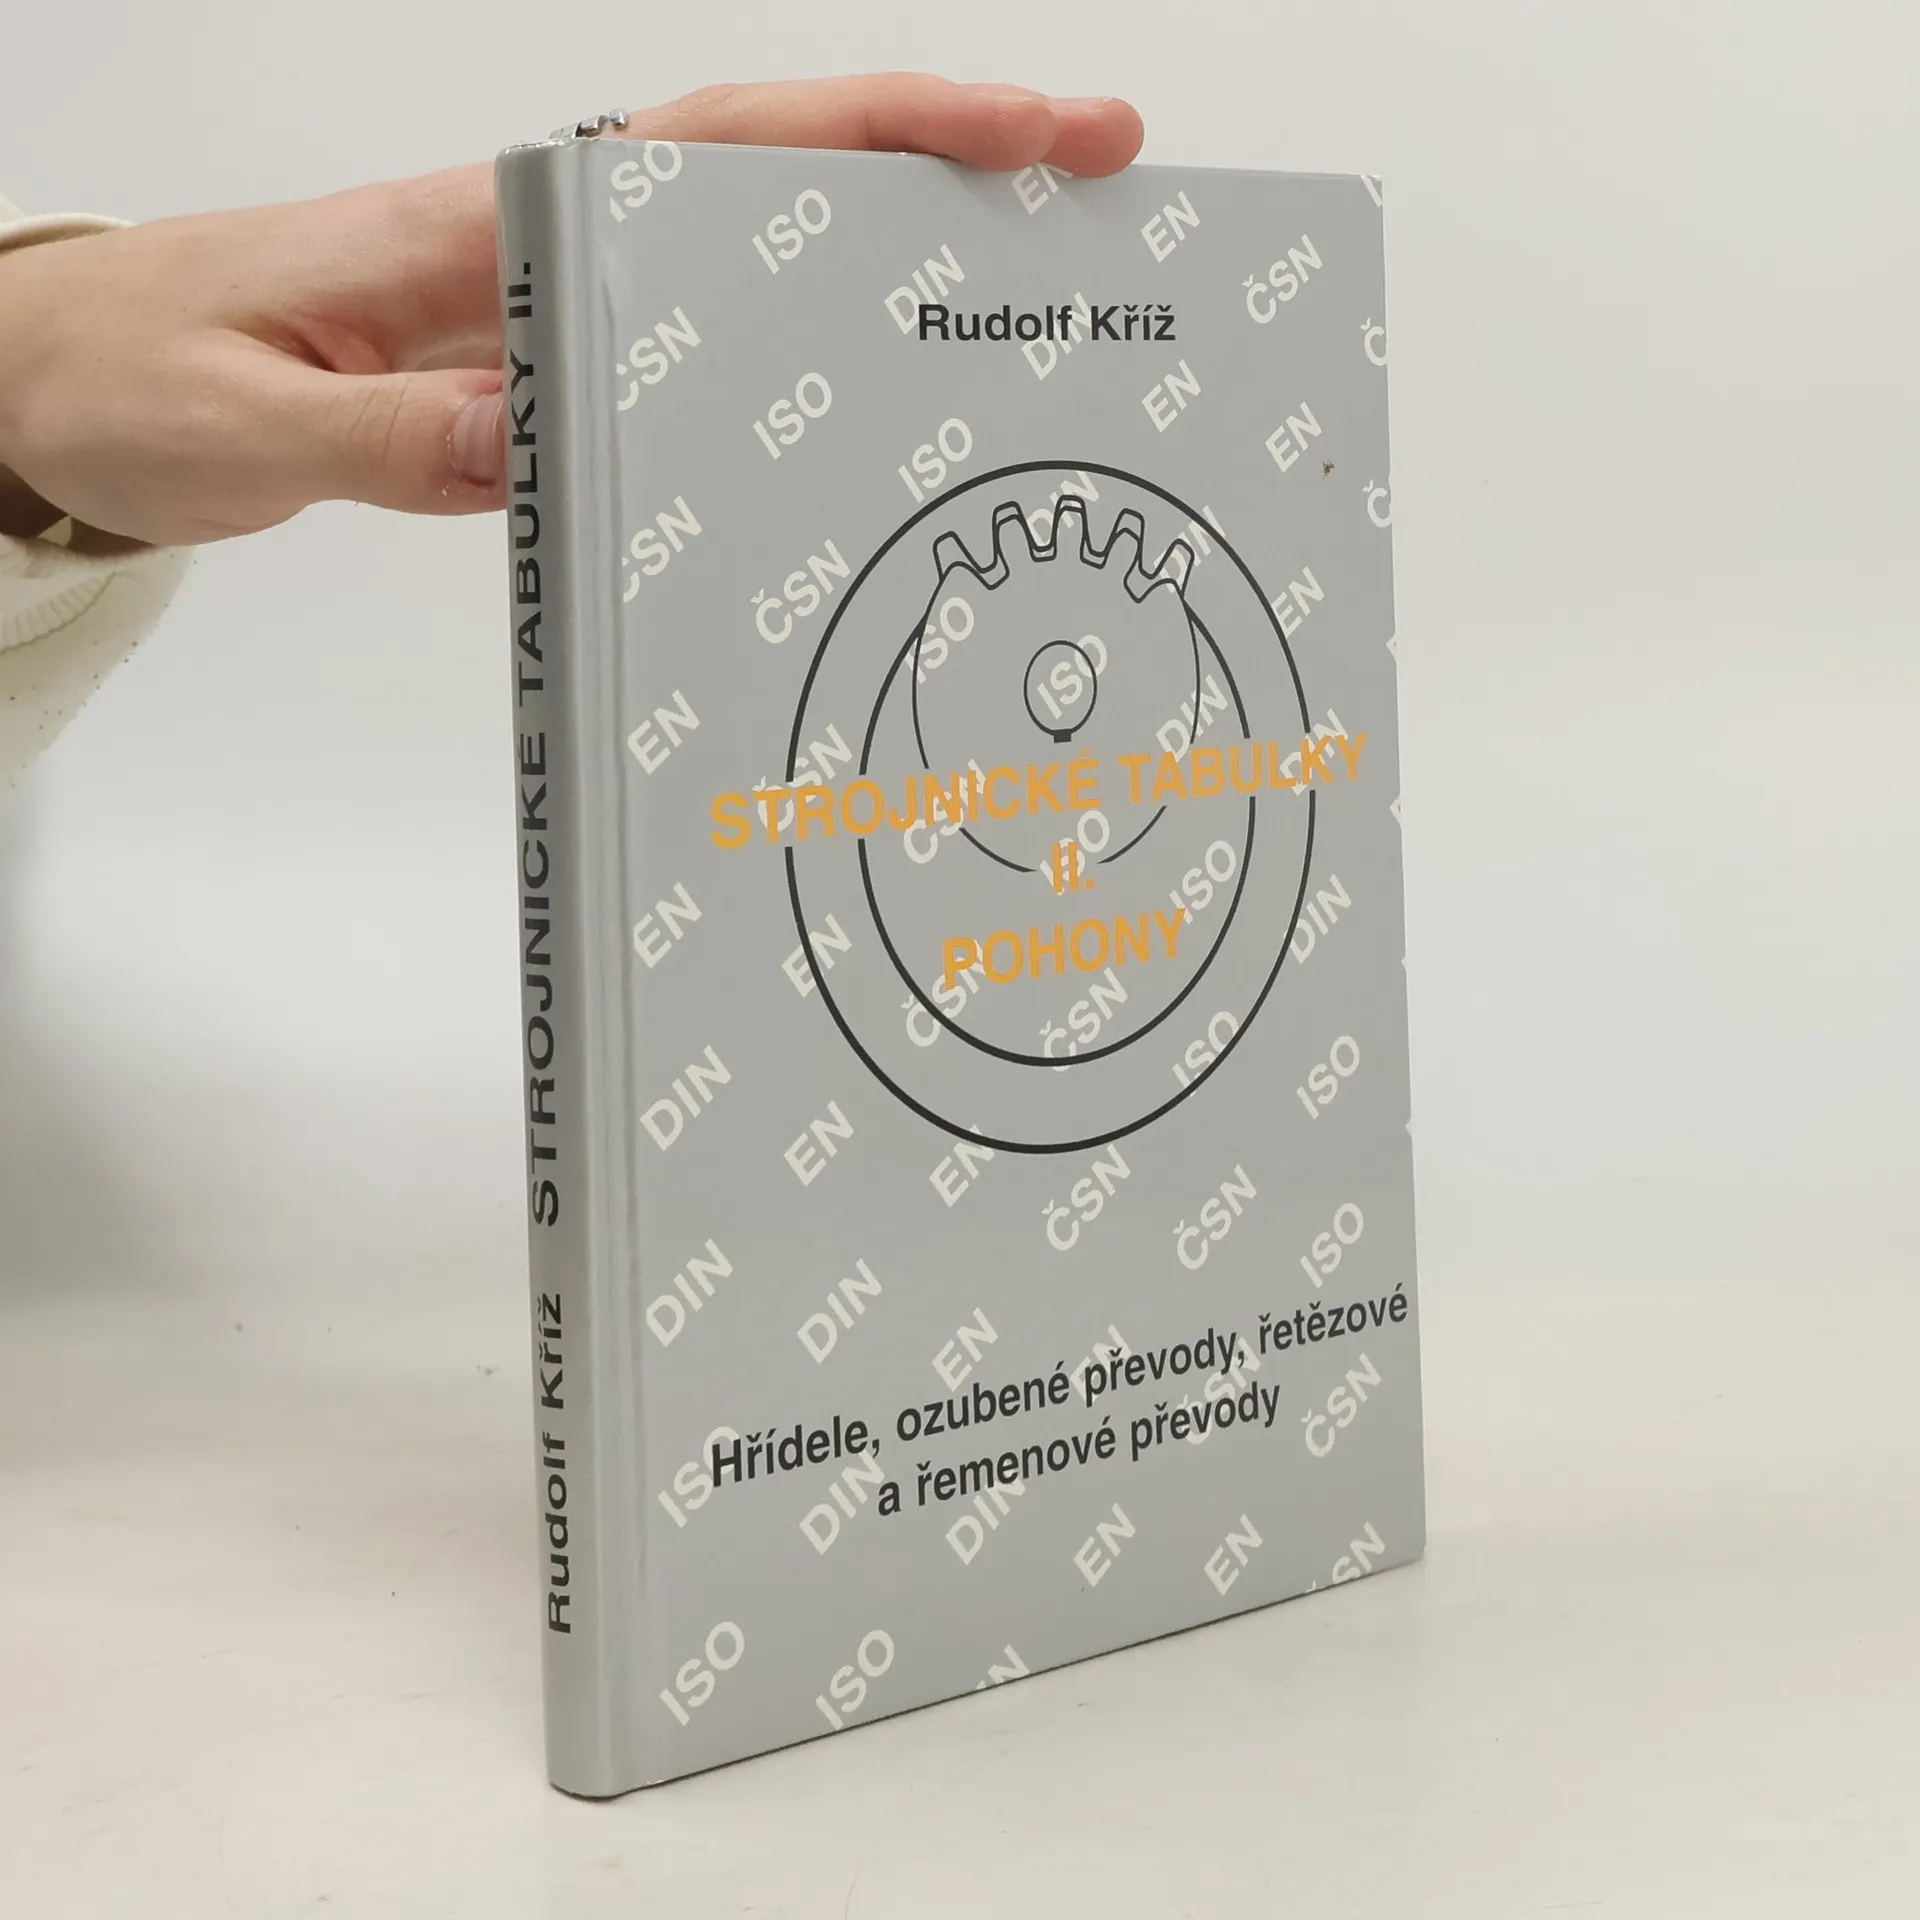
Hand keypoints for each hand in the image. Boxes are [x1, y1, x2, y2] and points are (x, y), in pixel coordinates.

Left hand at [0, 77, 1142, 547]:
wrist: (58, 382)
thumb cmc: (132, 378)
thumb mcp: (248, 419)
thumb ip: (400, 430)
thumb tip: (556, 433)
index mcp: (484, 226)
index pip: (722, 150)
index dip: (886, 134)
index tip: (1029, 136)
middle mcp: (537, 247)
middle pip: (780, 178)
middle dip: (946, 177)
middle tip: (1099, 197)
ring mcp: (543, 307)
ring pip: (750, 265)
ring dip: (885, 275)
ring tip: (1026, 315)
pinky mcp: (528, 370)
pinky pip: (686, 356)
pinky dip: (786, 367)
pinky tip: (851, 415)